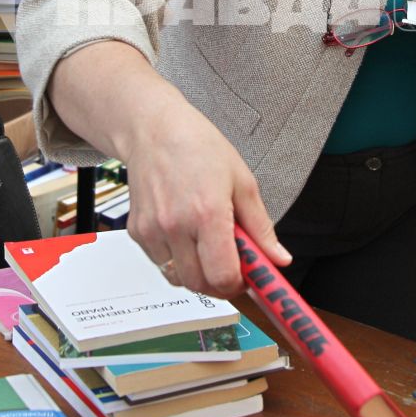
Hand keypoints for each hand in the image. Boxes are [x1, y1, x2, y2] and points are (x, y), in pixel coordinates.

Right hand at [123, 95, 289, 296]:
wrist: (155, 131)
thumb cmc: (198, 148)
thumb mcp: (242, 182)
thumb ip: (261, 228)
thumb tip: (278, 258)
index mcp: (208, 213)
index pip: (223, 276)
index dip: (238, 284)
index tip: (247, 278)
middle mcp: (176, 225)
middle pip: (200, 285)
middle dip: (219, 283)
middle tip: (230, 265)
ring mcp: (153, 230)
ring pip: (178, 278)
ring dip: (196, 271)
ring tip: (205, 244)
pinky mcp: (137, 232)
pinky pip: (160, 263)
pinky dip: (175, 259)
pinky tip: (184, 233)